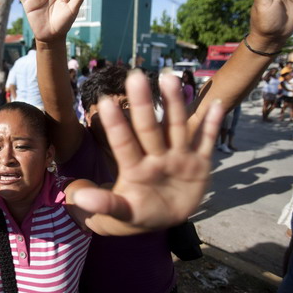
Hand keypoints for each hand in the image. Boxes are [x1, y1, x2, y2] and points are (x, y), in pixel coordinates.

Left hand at [73, 72, 223, 228]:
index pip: (123, 144)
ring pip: (176, 127)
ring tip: (169, 78)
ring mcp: (178, 158)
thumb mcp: (119, 211)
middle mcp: (155, 157)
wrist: (162, 217)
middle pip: (149, 128)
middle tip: (135, 76)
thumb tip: (76, 196)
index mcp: (134, 168)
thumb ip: (103, 203)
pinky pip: (206, 143)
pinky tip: (217, 105)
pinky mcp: (199, 165)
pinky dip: (212, 126)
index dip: (116, 125)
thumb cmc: (136, 212)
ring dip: (175, 104)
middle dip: (143, 104)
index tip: (104, 102)